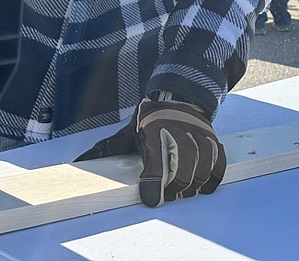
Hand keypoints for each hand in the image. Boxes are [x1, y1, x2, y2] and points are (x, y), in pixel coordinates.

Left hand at [75, 98, 225, 207]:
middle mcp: (178, 132)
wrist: (177, 96)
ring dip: (191, 187)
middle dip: (172, 191)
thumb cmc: (149, 120)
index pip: (156, 166)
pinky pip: (217, 164)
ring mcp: (198, 136)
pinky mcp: (212, 139)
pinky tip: (202, 185)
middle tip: (164, 195)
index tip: (152, 201)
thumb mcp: (127, 133)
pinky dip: (211, 179)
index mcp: (154, 131)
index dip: (154, 188)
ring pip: (201, 172)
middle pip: (181, 174)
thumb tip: (80, 161)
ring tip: (181, 190)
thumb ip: (106, 149)